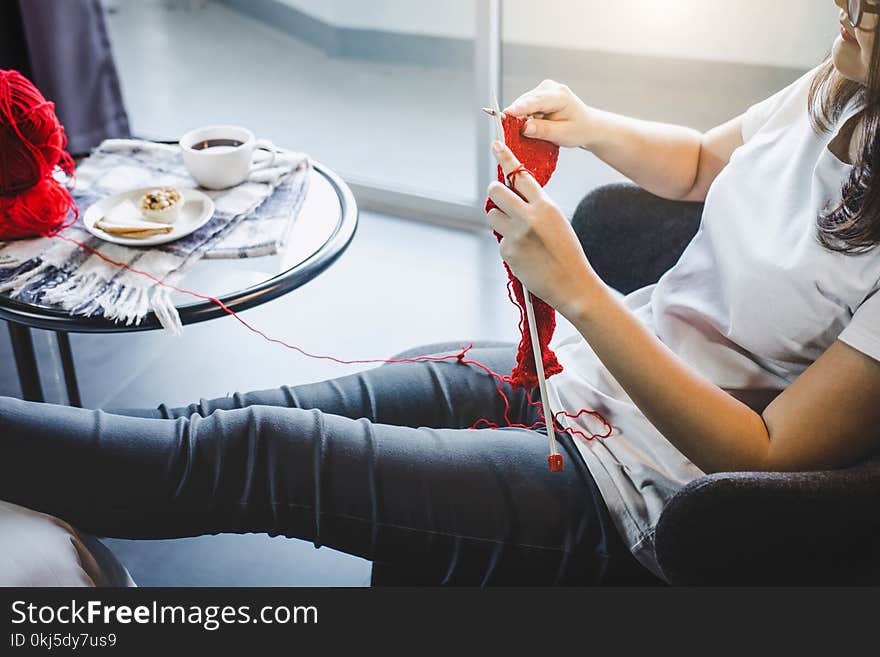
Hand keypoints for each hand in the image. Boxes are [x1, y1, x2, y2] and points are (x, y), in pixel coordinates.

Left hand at [486, 140, 602, 319]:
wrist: (572, 284)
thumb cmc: (567, 253)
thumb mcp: (557, 221)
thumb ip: (536, 207)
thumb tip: (513, 198)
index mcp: (546, 206)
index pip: (521, 175)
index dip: (506, 158)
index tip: (496, 146)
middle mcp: (529, 217)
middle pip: (497, 191)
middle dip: (495, 192)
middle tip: (499, 198)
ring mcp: (516, 235)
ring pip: (492, 215)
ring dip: (499, 219)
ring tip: (517, 232)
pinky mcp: (508, 252)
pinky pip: (500, 240)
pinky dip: (508, 245)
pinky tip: (524, 255)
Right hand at [504, 79, 595, 148]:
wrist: (587, 125)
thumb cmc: (579, 129)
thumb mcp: (563, 134)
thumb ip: (543, 130)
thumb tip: (524, 128)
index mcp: (559, 95)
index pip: (534, 101)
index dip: (518, 108)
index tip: (504, 115)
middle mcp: (549, 88)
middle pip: (524, 102)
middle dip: (518, 118)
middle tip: (517, 135)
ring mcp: (542, 90)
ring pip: (522, 105)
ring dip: (522, 119)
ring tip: (534, 131)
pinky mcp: (538, 95)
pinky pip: (524, 107)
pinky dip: (525, 118)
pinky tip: (533, 126)